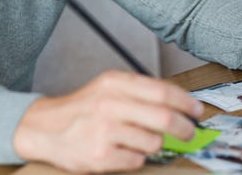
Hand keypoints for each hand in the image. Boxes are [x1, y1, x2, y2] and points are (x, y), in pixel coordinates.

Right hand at [12, 70, 202, 171]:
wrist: (44, 128)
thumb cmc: (84, 109)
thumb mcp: (109, 87)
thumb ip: (142, 93)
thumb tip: (182, 105)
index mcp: (115, 82)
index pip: (162, 91)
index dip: (186, 102)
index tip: (198, 110)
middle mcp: (109, 104)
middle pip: (163, 117)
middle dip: (183, 128)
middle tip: (189, 133)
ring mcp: (104, 131)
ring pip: (153, 142)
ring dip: (155, 145)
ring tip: (142, 141)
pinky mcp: (100, 156)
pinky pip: (137, 160)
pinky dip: (137, 158)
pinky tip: (123, 151)